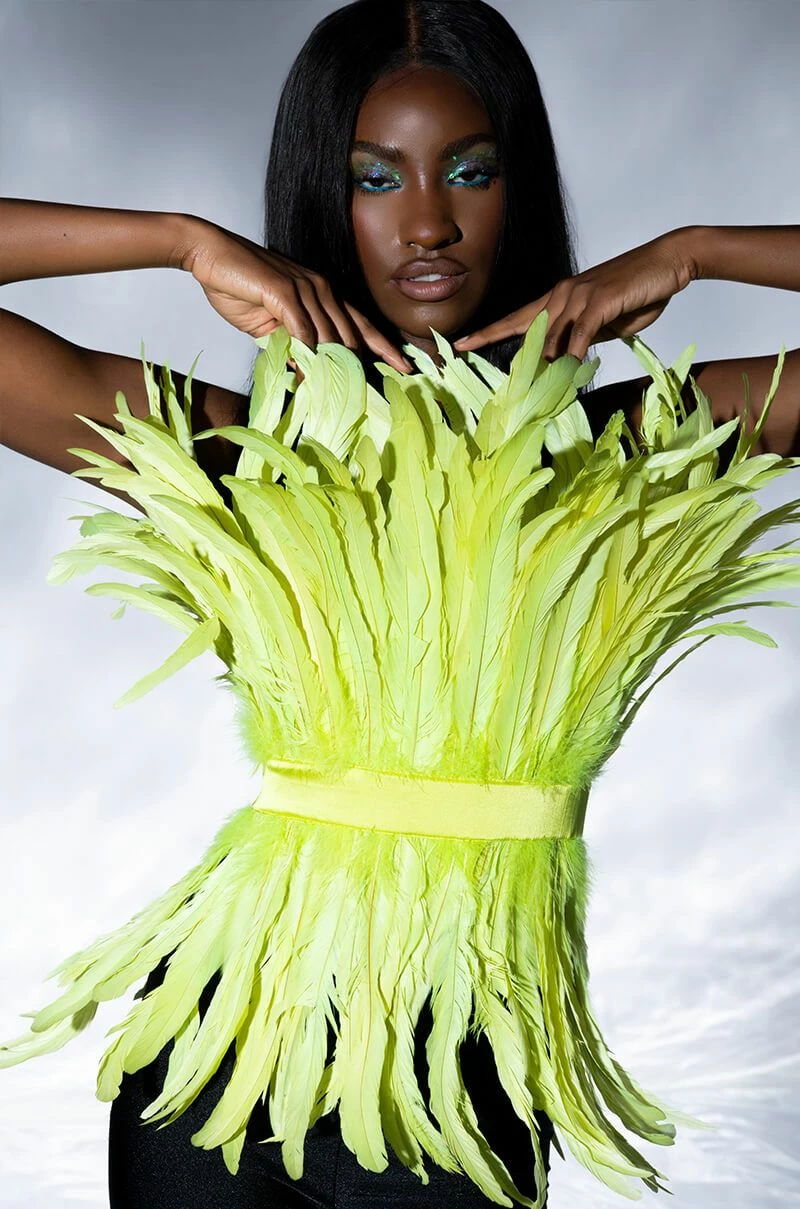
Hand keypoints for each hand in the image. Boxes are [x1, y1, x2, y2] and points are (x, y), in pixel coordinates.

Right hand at [180, 220, 412, 373]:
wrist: (210, 254)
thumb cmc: (240, 286)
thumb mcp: (271, 324)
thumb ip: (292, 345)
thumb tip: (308, 373)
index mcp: (323, 294)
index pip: (361, 324)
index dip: (384, 346)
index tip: (403, 366)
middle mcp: (321, 288)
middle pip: (351, 335)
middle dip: (360, 367)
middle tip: (368, 396)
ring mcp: (305, 287)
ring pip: (330, 336)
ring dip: (333, 367)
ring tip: (337, 395)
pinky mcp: (284, 291)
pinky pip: (303, 329)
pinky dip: (308, 354)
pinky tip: (310, 374)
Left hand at [454, 230, 695, 361]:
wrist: (668, 262)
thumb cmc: (638, 292)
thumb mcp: (605, 322)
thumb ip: (584, 337)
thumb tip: (569, 359)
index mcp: (559, 299)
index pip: (517, 319)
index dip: (489, 332)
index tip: (462, 344)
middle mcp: (562, 294)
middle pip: (526, 328)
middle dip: (506, 352)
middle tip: (489, 375)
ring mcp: (580, 295)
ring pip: (551, 335)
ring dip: (545, 364)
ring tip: (538, 389)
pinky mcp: (600, 300)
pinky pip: (580, 332)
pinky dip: (573, 353)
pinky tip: (569, 369)